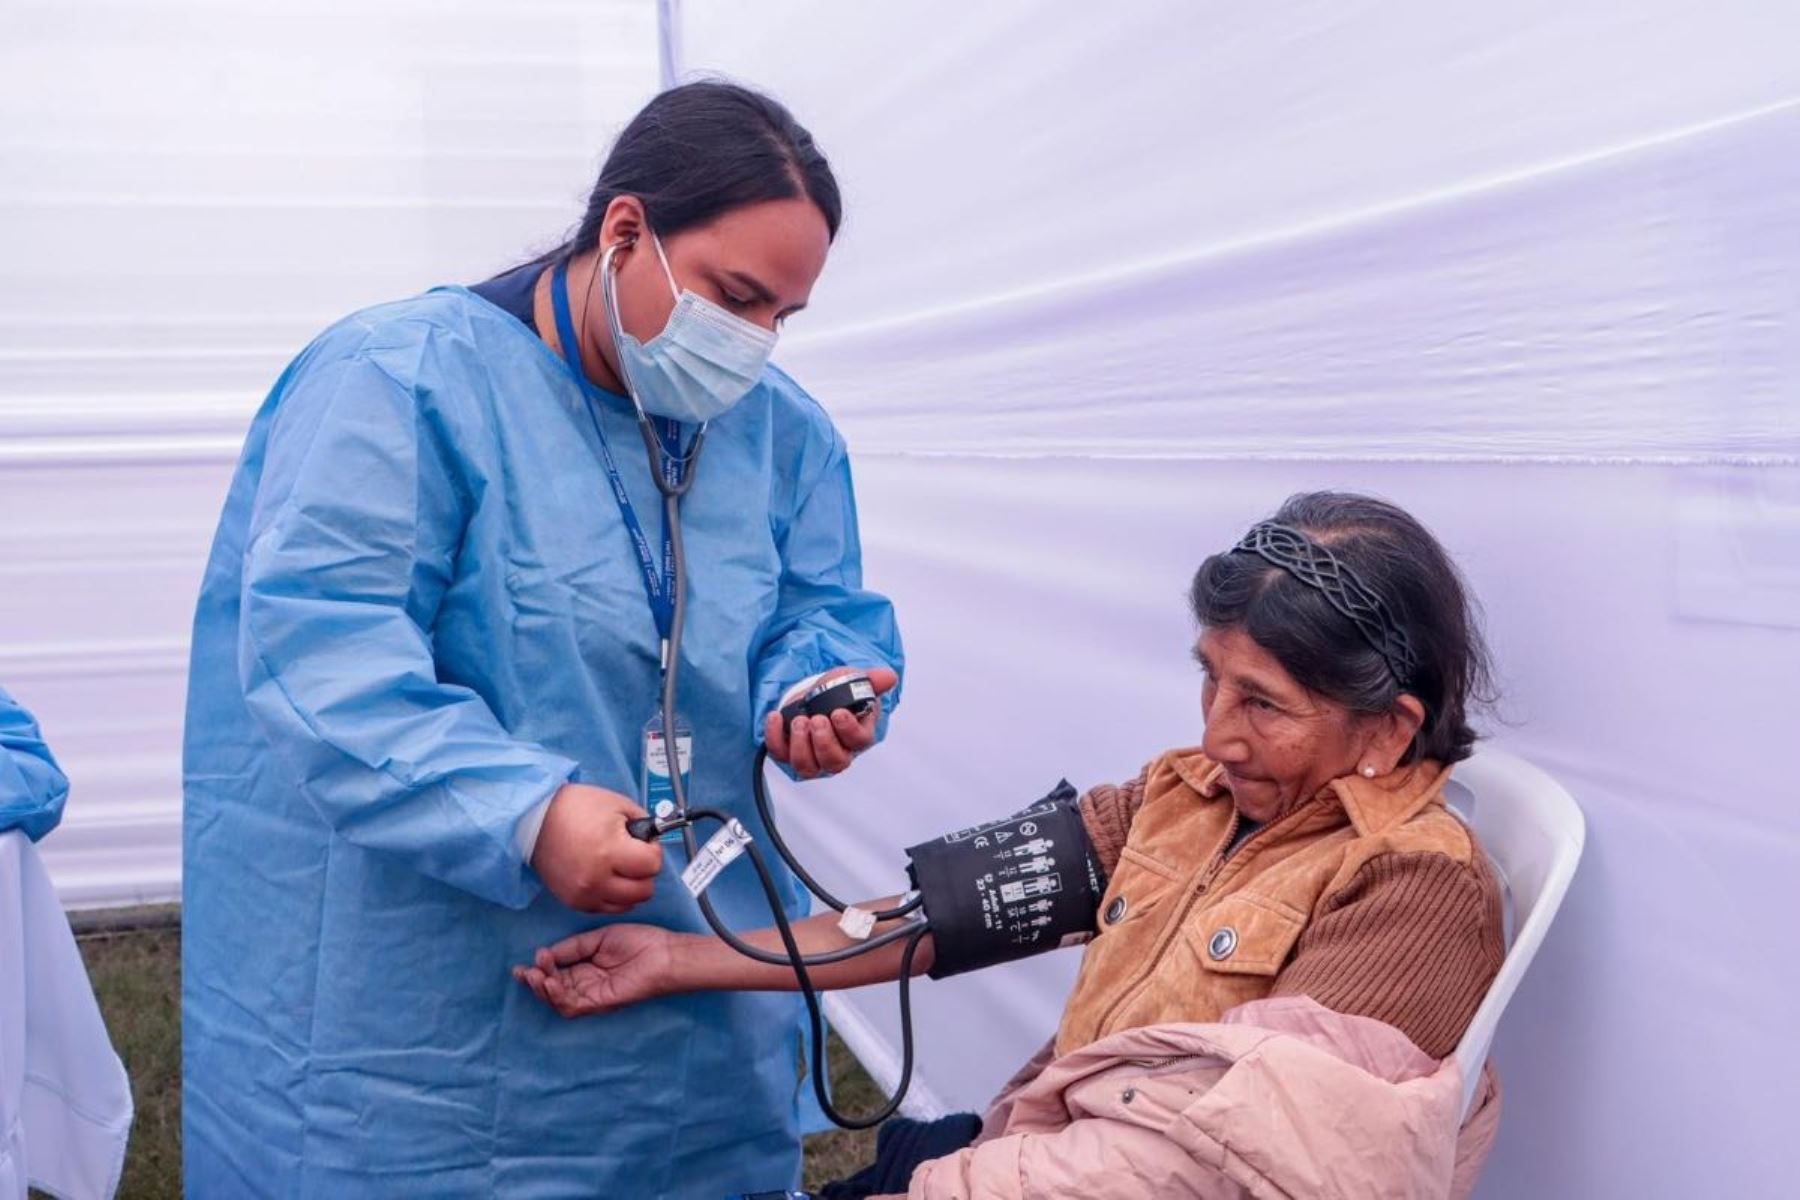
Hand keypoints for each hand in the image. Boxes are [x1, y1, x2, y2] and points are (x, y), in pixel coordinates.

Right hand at [513, 923, 676, 1016]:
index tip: (525, 962)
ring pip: (559, 1001)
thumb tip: (544, 953)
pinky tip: (551, 982)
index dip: (538, 969)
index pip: (555, 972)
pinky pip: (573, 1006)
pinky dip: (558, 997)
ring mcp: (593, 995)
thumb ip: (572, 947)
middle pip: (552, 989)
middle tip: (524, 971)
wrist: (663, 953)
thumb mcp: (599, 938)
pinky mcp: (600, 1002)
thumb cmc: (639, 942)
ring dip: (543, 990)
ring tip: (536, 976)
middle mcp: (586, 983)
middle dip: (535, 981)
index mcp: (586, 967)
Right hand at [530, 784, 662, 913]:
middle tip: (634, 856)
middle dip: (645, 872)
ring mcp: (584, 894)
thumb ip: (643, 824)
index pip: (653, 865)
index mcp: (609, 851)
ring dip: (631, 887)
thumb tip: (654, 841)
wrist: (533, 820)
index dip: (653, 850)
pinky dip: (613, 896)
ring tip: (619, 867)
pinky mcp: (574, 902)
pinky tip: (606, 877)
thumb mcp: (617, 805)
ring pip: (628, 904)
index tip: (643, 843)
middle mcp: (597, 878)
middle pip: (644, 890)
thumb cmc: (575, 808)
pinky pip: (607, 908)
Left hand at [764, 666, 898, 779]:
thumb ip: (872, 680)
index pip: (858, 741)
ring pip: (807, 767)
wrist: (813, 695)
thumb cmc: (838, 692)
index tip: (838, 713)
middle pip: (835, 762)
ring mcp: (812, 757)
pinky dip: (775, 737)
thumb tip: (889, 677)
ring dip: (801, 745)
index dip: (848, 729)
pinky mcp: (788, 752)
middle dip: (824, 741)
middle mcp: (837, 753)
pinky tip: (776, 717)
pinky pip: (780, 754)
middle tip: (817, 719)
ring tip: (799, 721)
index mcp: (858, 736)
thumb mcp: (854, 681)